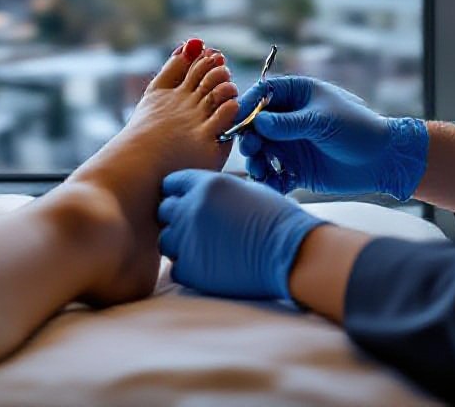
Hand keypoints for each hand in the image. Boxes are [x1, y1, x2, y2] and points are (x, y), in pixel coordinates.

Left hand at [157, 170, 326, 300]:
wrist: (290, 253)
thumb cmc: (276, 219)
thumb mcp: (244, 189)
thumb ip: (215, 191)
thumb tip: (202, 196)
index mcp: (205, 184)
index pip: (171, 184)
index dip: (177, 193)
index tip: (185, 202)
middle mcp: (191, 208)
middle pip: (164, 211)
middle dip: (176, 218)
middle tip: (195, 228)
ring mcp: (188, 240)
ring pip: (165, 240)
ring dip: (179, 244)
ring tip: (203, 248)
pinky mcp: (192, 270)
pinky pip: (175, 268)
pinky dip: (188, 268)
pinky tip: (208, 266)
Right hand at [235, 76, 427, 201]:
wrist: (383, 160)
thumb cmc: (357, 129)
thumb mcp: (322, 121)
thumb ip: (288, 123)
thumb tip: (258, 122)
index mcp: (296, 94)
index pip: (262, 94)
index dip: (246, 105)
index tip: (236, 120)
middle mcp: (288, 118)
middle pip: (256, 125)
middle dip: (249, 137)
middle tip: (251, 149)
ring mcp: (290, 143)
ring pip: (262, 150)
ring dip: (256, 160)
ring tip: (260, 170)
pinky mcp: (296, 167)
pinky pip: (275, 173)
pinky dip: (270, 179)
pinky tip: (273, 184)